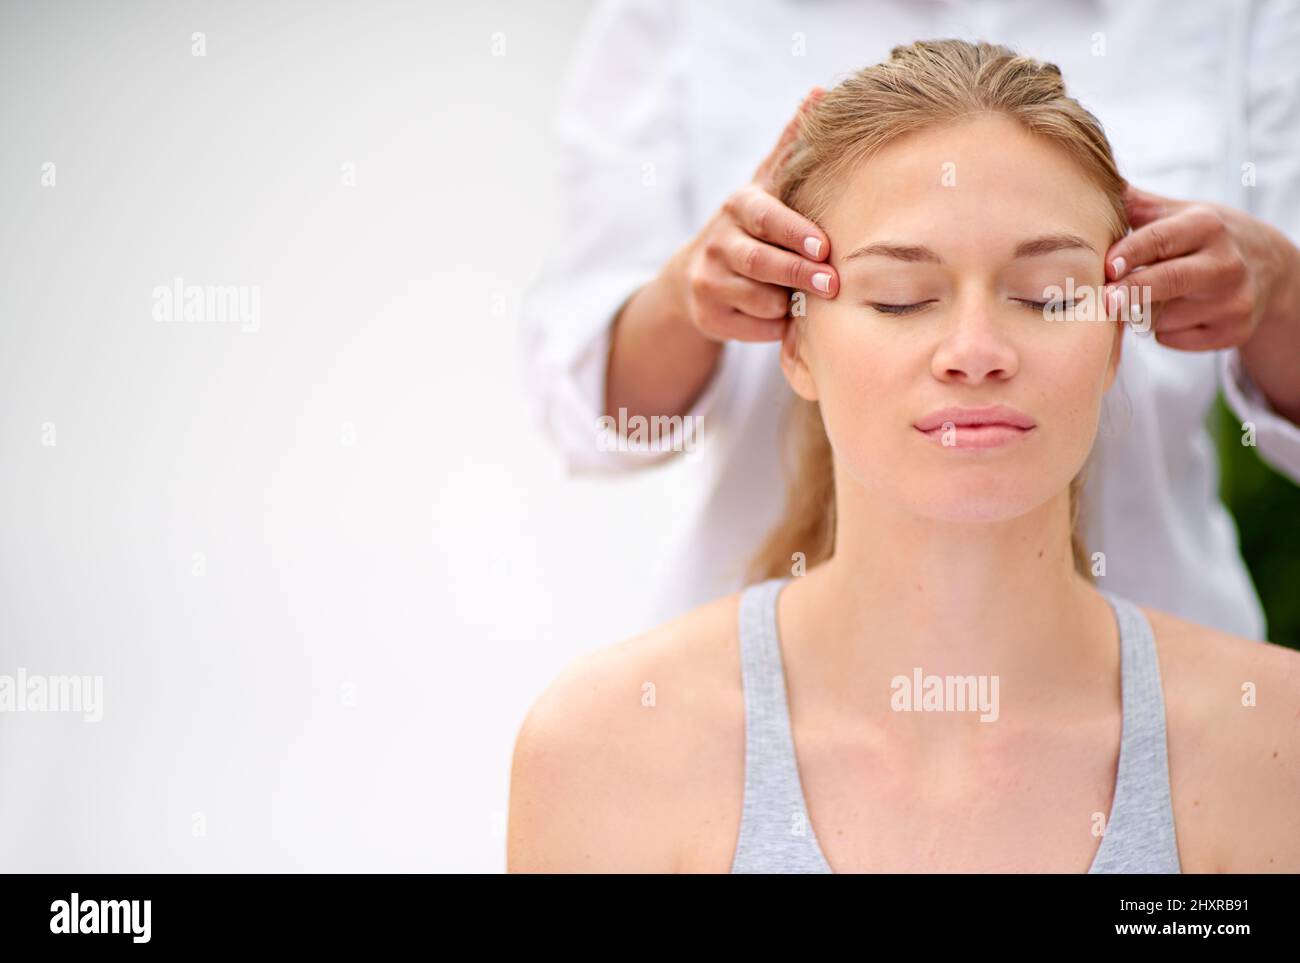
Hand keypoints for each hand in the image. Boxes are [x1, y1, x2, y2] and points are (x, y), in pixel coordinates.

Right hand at [663, 86, 837, 342]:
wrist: (696, 273)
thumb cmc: (752, 225)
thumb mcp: (768, 184)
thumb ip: (792, 145)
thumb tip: (821, 92)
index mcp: (739, 206)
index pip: (767, 218)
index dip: (795, 233)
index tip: (824, 246)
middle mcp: (718, 242)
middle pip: (762, 262)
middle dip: (799, 274)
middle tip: (833, 284)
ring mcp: (708, 282)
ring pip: (761, 300)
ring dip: (788, 303)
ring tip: (804, 298)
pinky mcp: (709, 317)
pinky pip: (755, 328)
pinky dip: (775, 327)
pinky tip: (781, 315)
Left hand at [1103, 184, 1288, 350]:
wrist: (1267, 268)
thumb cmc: (1204, 238)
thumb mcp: (1179, 212)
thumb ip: (1136, 204)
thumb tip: (1091, 182)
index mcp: (1206, 226)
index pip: (1162, 239)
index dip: (1130, 254)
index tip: (1105, 266)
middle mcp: (1225, 263)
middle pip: (1170, 281)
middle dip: (1133, 291)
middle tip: (1105, 300)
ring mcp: (1232, 301)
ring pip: (1164, 317)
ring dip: (1140, 313)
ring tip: (1148, 298)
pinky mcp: (1231, 332)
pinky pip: (1173, 339)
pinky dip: (1161, 331)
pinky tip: (1175, 313)